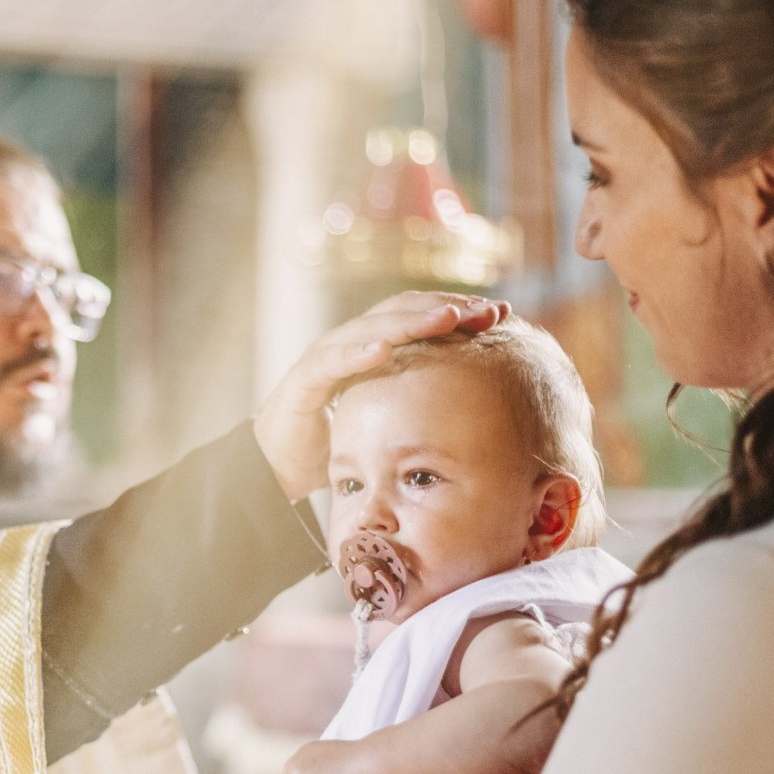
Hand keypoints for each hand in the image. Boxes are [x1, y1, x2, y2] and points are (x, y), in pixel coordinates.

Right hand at [254, 292, 509, 500]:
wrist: (272, 466)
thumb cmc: (332, 441)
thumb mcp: (386, 418)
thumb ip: (419, 405)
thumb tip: (476, 409)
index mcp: (373, 348)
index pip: (420, 316)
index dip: (459, 309)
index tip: (500, 314)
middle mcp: (350, 342)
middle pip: (403, 310)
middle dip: (448, 307)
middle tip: (489, 310)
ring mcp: (326, 357)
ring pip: (372, 326)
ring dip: (412, 320)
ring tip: (449, 318)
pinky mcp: (303, 381)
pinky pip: (333, 360)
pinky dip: (358, 351)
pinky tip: (384, 348)